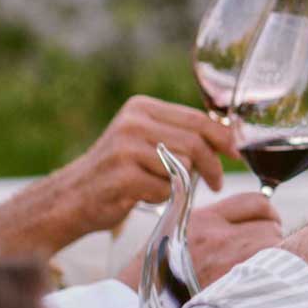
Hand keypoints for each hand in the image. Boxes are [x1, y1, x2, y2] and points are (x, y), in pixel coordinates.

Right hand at [44, 96, 235, 244]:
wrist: (70, 199)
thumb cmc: (117, 173)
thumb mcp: (144, 141)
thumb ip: (178, 134)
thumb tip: (228, 136)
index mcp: (141, 108)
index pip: (197, 119)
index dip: (223, 137)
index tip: (236, 153)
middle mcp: (134, 122)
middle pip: (196, 143)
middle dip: (213, 166)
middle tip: (217, 183)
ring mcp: (127, 147)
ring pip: (184, 167)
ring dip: (180, 184)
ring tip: (159, 188)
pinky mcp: (124, 174)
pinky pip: (166, 188)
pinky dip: (162, 197)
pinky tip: (142, 196)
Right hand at [114, 193, 282, 288]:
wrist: (138, 300)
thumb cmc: (157, 266)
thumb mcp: (176, 228)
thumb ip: (209, 217)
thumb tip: (242, 210)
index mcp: (205, 218)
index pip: (255, 201)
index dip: (266, 210)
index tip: (267, 219)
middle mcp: (219, 235)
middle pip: (270, 223)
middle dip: (271, 232)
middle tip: (264, 244)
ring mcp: (228, 260)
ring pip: (274, 244)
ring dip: (274, 252)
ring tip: (261, 262)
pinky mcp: (234, 284)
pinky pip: (268, 269)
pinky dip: (269, 271)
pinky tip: (256, 277)